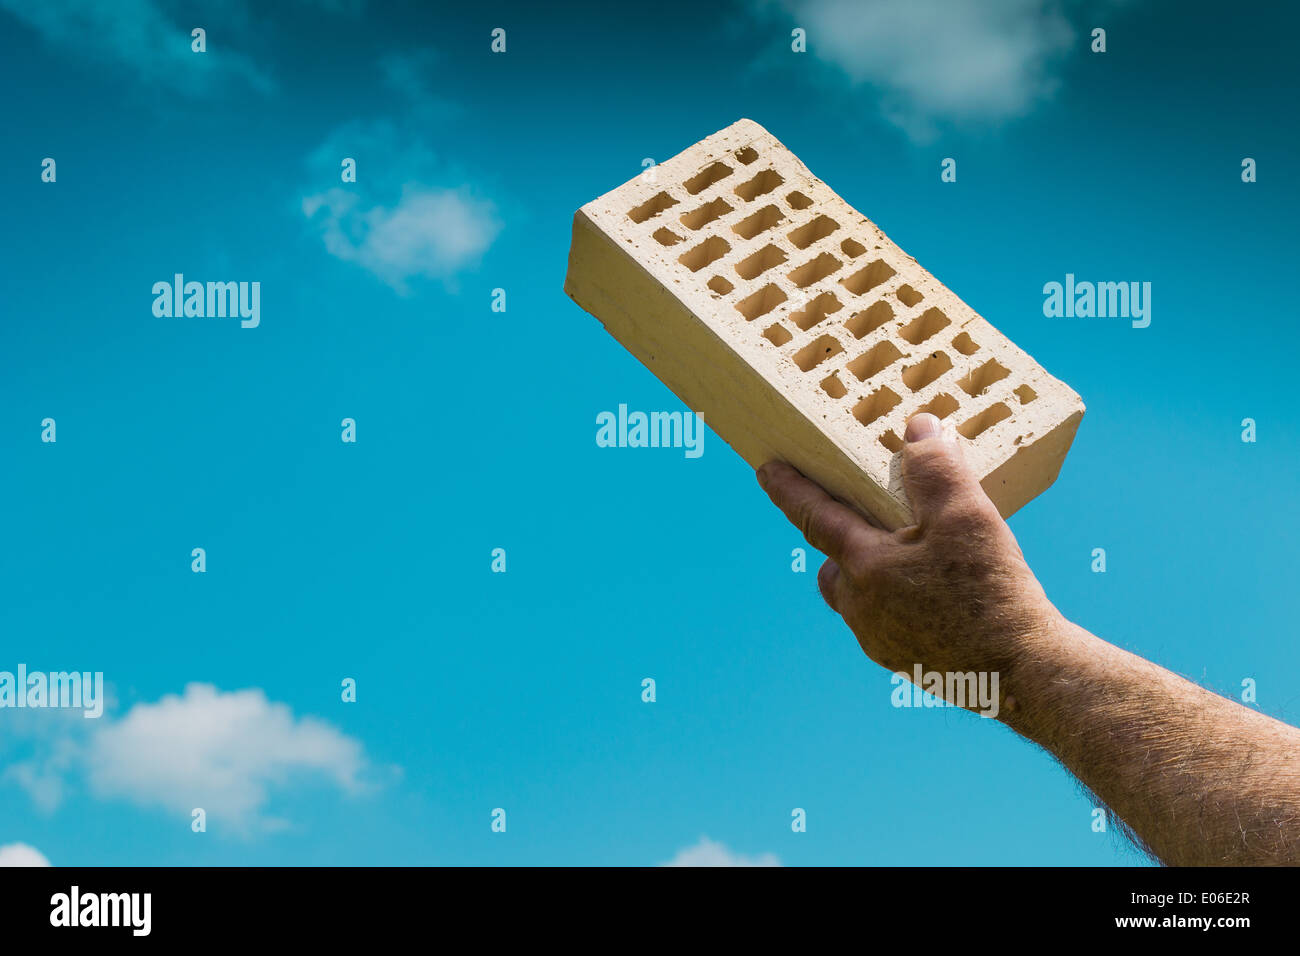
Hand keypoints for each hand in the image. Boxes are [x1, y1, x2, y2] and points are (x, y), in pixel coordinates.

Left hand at [756, 413, 1059, 704]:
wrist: (1022, 674)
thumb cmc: (990, 594)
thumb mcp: (966, 516)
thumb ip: (935, 469)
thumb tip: (917, 429)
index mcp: (864, 565)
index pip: (813, 516)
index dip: (790, 489)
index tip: (766, 470)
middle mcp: (861, 606)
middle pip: (835, 563)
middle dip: (841, 540)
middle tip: (863, 519)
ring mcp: (881, 640)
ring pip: (861, 596)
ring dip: (874, 572)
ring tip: (912, 555)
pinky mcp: (907, 661)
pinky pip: (889, 622)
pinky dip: (902, 600)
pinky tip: (939, 593)